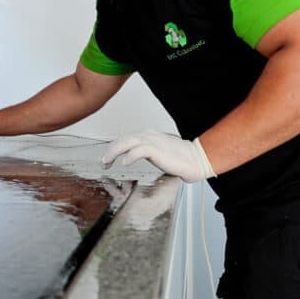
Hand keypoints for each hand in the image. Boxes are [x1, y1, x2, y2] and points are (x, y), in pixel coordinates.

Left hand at [100, 130, 215, 182]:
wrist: (195, 160)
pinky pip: (139, 150)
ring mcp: (152, 141)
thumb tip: (133, 157)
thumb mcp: (157, 153)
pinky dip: (130, 156)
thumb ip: (145, 152)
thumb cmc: (179, 158)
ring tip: (107, 162)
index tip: (107, 158)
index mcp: (148, 135)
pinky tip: (125, 163)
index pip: (125, 138)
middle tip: (103, 162)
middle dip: (110, 150)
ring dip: (114, 152)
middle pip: (123, 139)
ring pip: (127, 142)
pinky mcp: (157, 149)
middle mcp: (148, 135)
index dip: (113, 148)